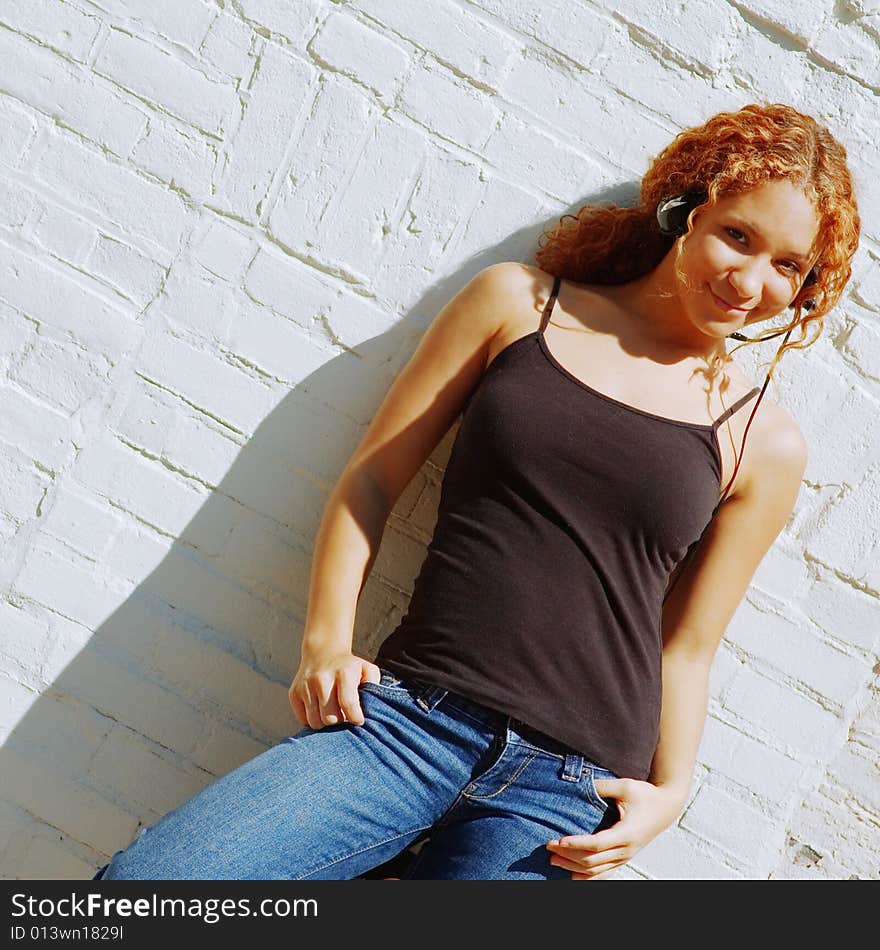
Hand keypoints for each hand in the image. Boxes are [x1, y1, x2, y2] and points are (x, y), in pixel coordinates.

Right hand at [289, 651, 380, 728]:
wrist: (323, 653)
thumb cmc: (350, 668)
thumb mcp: (367, 670)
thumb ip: (375, 686)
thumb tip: (372, 708)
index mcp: (343, 673)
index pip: (348, 704)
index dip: (355, 718)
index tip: (358, 720)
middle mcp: (322, 679)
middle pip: (330, 718)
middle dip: (339, 721)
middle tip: (343, 715)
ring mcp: (305, 686)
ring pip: (315, 722)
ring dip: (325, 722)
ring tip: (332, 711)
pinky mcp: (294, 693)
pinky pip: (303, 720)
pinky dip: (312, 718)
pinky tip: (319, 707)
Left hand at [546, 778, 683, 879]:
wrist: (667, 806)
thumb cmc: (646, 795)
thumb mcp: (625, 786)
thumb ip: (601, 786)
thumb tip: (578, 783)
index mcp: (626, 833)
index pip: (596, 844)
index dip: (575, 844)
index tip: (557, 841)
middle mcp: (626, 849)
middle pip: (593, 860)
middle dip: (568, 856)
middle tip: (548, 847)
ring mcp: (626, 856)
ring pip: (597, 870)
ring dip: (574, 867)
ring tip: (554, 861)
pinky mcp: (625, 857)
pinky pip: (606, 873)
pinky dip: (589, 878)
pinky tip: (573, 877)